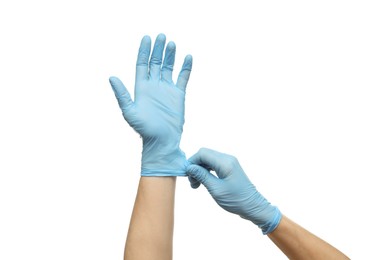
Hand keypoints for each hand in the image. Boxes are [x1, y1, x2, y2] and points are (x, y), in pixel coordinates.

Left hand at [109, 34, 191, 175]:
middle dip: (158, 49)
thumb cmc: (144, 130)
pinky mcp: (178, 95)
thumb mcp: (129, 112)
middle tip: (161, 36)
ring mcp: (167, 90)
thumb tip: (111, 77)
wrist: (162, 141)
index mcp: (141, 88)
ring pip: (168, 68)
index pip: (142, 64)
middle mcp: (154, 86)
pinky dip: (185, 68)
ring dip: (170, 56)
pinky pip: (183, 78)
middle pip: (155, 63)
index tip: (147, 38)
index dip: (144, 51)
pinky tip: (188, 57)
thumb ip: (122, 94)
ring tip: (172, 43)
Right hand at [186, 148, 281, 233]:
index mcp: (225, 162)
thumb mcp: (216, 189)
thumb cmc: (236, 200)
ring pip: (208, 160)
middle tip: (192, 183)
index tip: (187, 175)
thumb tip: (189, 167)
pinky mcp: (229, 168)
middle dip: (195, 166)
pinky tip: (203, 182)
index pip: (202, 153)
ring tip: (196, 185)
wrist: (253, 207)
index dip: (192, 162)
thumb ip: (202, 176)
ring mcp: (229, 162)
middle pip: (205, 155)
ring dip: (200, 170)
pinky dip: (206, 171)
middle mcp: (227, 158)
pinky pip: (214, 164)